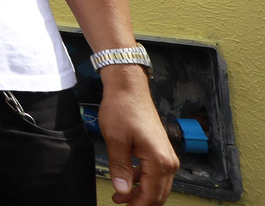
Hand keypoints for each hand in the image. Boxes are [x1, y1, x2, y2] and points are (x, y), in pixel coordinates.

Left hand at [98, 67, 176, 204]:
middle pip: (158, 194)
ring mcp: (166, 155)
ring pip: (157, 185)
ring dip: (140, 192)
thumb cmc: (122, 109)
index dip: (137, 205)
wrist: (129, 88)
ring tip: (119, 195)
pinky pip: (155, 173)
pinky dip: (142, 180)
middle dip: (140, 202)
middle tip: (119, 201)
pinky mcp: (160, 150)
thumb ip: (120, 168)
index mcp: (159, 160)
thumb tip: (123, 190)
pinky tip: (127, 180)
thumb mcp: (115, 140)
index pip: (152, 195)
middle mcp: (168, 161)